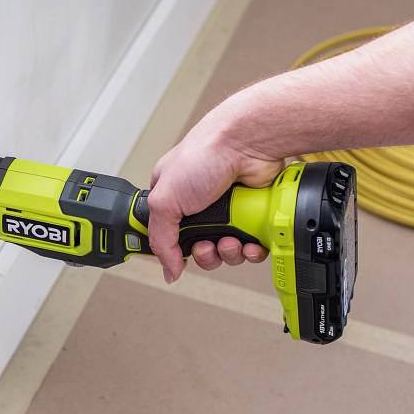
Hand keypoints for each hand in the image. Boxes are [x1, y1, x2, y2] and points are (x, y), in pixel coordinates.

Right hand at [147, 110, 285, 282]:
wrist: (246, 143)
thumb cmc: (203, 154)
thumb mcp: (164, 200)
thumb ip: (160, 239)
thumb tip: (168, 270)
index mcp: (173, 198)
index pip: (168, 235)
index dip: (174, 250)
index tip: (178, 256)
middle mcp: (200, 205)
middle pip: (199, 248)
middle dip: (204, 254)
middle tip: (207, 246)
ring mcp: (228, 211)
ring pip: (226, 251)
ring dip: (228, 253)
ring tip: (230, 240)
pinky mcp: (253, 215)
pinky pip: (252, 246)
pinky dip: (251, 250)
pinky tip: (249, 244)